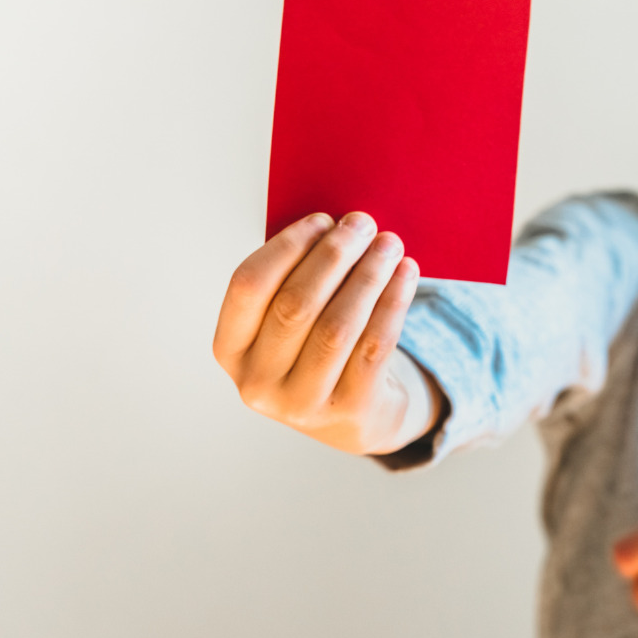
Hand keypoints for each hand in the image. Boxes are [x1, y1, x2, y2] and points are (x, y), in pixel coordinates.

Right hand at [212, 211, 440, 454]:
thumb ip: (296, 280)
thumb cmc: (315, 351)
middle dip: (334, 255)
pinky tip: (406, 273)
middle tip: (362, 223)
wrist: (352, 417)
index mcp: (231, 349)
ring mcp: (302, 403)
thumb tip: (338, 225)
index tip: (322, 219)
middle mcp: (258, 381)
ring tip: (389, 243)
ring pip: (338, 326)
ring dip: (368, 275)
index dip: (286, 246)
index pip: (248, 286)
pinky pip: (375, 345)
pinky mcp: (350, 409)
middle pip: (296, 304)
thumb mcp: (287, 325)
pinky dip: (393, 302)